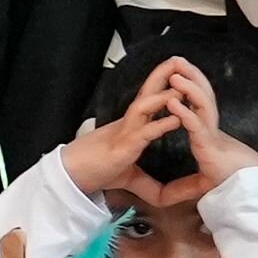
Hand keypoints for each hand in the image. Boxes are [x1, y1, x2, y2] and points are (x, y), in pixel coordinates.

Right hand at [63, 59, 182, 202]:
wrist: (74, 178)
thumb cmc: (99, 173)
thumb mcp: (134, 181)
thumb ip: (154, 187)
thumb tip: (174, 198)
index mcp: (132, 128)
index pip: (150, 102)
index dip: (164, 87)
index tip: (182, 75)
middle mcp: (128, 125)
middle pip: (147, 94)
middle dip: (163, 76)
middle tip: (180, 60)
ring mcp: (124, 133)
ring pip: (144, 107)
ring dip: (162, 95)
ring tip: (182, 84)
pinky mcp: (122, 147)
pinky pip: (143, 131)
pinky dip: (160, 124)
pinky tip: (176, 118)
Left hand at [169, 61, 257, 189]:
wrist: (244, 197)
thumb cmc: (227, 186)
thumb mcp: (201, 182)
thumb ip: (184, 184)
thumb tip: (169, 192)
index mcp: (206, 133)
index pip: (199, 104)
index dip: (191, 87)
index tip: (178, 72)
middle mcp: (210, 130)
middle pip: (202, 97)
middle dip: (191, 76)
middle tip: (177, 60)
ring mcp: (211, 136)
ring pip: (203, 106)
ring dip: (189, 88)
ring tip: (175, 72)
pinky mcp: (210, 147)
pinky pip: (197, 126)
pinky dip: (184, 112)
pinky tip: (172, 101)